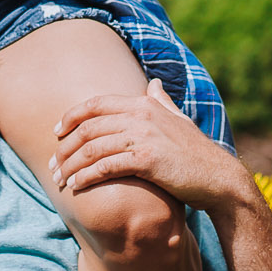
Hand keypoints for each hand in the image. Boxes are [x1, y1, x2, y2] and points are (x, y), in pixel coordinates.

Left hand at [49, 80, 250, 213]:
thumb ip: (162, 102)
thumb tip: (153, 83)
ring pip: (92, 148)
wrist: (218, 178)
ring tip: (59, 180)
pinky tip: (76, 186)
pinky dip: (86, 176)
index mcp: (144, 103)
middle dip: (65, 147)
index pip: (96, 104)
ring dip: (71, 165)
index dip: (71, 116)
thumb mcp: (178, 120)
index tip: (56, 132)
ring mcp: (143, 136)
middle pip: (88, 127)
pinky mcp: (146, 160)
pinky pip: (106, 166)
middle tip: (53, 164)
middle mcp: (141, 114)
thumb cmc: (196, 153)